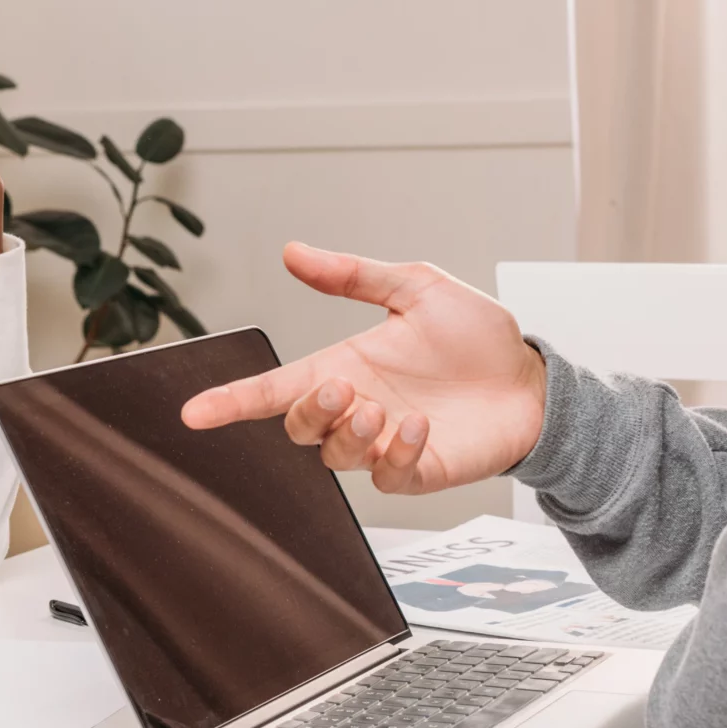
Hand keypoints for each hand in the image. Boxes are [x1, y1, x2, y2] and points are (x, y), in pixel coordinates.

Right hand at [178, 243, 548, 494]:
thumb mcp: (416, 288)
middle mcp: (358, 409)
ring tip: (382, 406)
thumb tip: (293, 252)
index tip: (194, 410)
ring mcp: (384, 444)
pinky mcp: (418, 471)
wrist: (533, 380)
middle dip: (311, 411)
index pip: (274, 389)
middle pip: (299, 427)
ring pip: (335, 455)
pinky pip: (388, 475)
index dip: (231, 401)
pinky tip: (420, 425)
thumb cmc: (476, 338)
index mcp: (345, 366)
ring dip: (350, 431)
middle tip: (344, 388)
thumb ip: (352, 276)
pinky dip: (396, 451)